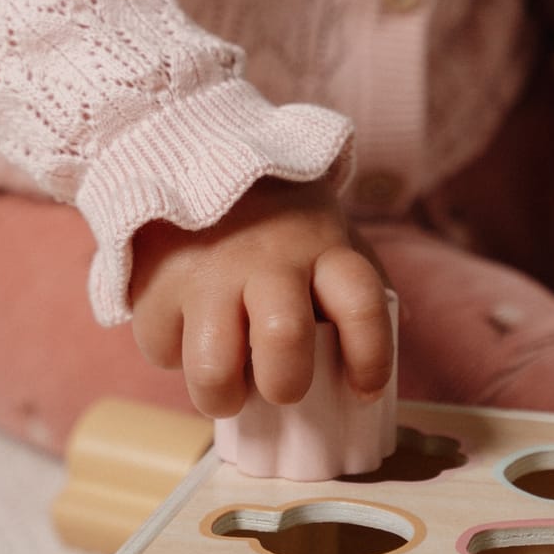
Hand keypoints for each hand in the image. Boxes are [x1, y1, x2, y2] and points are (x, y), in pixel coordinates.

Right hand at [128, 177, 392, 418]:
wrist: (191, 156)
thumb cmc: (275, 222)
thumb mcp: (326, 237)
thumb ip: (357, 285)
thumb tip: (397, 332)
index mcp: (322, 247)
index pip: (361, 305)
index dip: (371, 358)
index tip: (364, 390)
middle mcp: (267, 260)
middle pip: (285, 341)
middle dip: (287, 385)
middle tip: (282, 388)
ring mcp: (208, 274)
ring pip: (214, 370)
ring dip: (223, 396)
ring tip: (227, 389)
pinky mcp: (155, 287)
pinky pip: (163, 353)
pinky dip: (175, 357)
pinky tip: (187, 334)